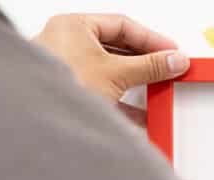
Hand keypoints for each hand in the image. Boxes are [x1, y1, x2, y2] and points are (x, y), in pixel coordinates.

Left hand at [33, 14, 189, 124]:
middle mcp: (68, 44)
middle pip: (118, 48)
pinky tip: (140, 113)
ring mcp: (70, 69)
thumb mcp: (116, 72)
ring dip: (137, 82)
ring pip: (112, 71)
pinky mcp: (74, 93)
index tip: (171, 52)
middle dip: (145, 62)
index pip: (122, 25)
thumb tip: (173, 60)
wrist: (40, 119)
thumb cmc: (62, 85)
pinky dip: (125, 101)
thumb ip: (149, 66)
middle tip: (167, 68)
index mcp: (74, 27)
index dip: (150, 38)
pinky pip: (105, 92)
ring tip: (156, 88)